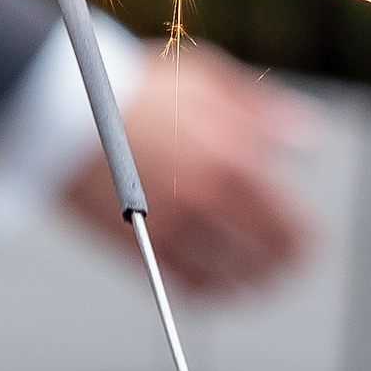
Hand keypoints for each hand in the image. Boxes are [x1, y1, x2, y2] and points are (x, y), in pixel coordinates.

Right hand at [63, 42, 312, 296]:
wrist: (63, 105)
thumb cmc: (132, 88)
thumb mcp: (206, 78)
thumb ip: (264, 110)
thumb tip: (308, 139)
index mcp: (238, 158)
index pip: (296, 229)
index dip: (304, 245)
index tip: (300, 247)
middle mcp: (213, 198)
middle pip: (271, 262)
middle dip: (278, 270)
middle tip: (275, 269)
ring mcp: (177, 224)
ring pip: (232, 281)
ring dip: (243, 284)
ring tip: (242, 279)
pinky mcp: (142, 245)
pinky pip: (191, 288)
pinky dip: (206, 293)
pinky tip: (208, 285)